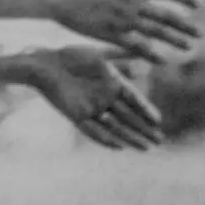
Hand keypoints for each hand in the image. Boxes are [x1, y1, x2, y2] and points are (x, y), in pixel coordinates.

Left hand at [26, 45, 165, 150]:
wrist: (45, 65)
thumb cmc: (72, 56)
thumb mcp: (99, 57)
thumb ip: (121, 59)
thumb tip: (142, 66)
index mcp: (113, 84)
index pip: (135, 100)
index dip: (146, 110)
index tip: (158, 121)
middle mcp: (105, 98)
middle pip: (129, 118)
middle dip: (144, 130)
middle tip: (159, 140)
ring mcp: (92, 108)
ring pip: (115, 127)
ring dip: (130, 138)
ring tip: (145, 147)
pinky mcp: (77, 116)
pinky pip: (93, 131)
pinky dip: (105, 139)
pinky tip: (119, 146)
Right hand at [47, 0, 200, 62]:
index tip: (197, 5)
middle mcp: (132, 3)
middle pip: (166, 15)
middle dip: (185, 25)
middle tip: (200, 34)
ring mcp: (122, 19)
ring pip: (156, 32)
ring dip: (174, 40)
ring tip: (189, 47)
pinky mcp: (110, 33)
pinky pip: (135, 46)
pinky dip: (150, 53)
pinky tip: (162, 61)